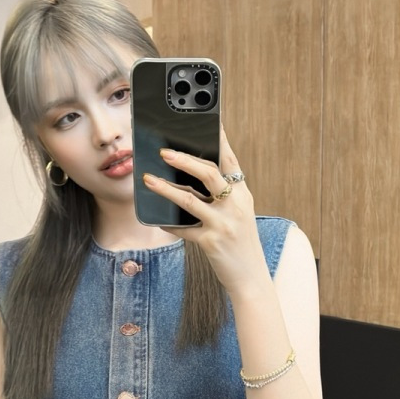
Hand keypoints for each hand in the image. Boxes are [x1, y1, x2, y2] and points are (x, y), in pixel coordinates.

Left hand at [141, 122, 267, 296]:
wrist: (251, 277)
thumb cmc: (241, 243)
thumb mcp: (239, 214)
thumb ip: (222, 195)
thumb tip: (191, 176)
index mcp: (242, 194)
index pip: (230, 160)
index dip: (219, 139)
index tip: (209, 121)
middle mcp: (235, 205)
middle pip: (209, 173)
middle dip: (184, 160)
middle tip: (164, 152)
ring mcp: (224, 224)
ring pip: (190, 200)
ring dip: (166, 188)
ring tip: (148, 179)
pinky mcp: (211, 242)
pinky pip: (183, 229)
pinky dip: (168, 223)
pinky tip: (156, 218)